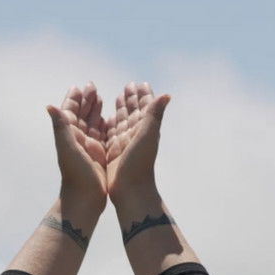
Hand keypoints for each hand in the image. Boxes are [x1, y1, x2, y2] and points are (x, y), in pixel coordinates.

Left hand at [47, 82, 107, 210]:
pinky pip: (102, 135)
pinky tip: (110, 118)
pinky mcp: (99, 155)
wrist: (85, 199)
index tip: (79, 87)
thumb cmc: (76, 174)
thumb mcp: (68, 147)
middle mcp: (78, 140)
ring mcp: (88, 148)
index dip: (74, 99)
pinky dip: (105, 124)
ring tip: (100, 97)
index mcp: (69, 135)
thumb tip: (50, 106)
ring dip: (95, 110)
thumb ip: (60, 126)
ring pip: (92, 123)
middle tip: (92, 86)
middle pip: (81, 115)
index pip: (70, 112)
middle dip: (86, 100)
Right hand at [104, 82, 170, 203]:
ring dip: (122, 108)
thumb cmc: (139, 164)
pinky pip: (112, 134)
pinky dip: (111, 124)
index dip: (143, 96)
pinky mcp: (114, 152)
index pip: (145, 108)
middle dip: (132, 99)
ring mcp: (125, 144)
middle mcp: (136, 136)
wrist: (130, 190)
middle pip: (134, 112)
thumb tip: (166, 95)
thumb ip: (154, 114)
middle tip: (129, 85)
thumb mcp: (147, 135)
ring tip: (119, 96)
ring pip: (123, 121)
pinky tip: (108, 118)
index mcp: (144, 129)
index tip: (140, 84)